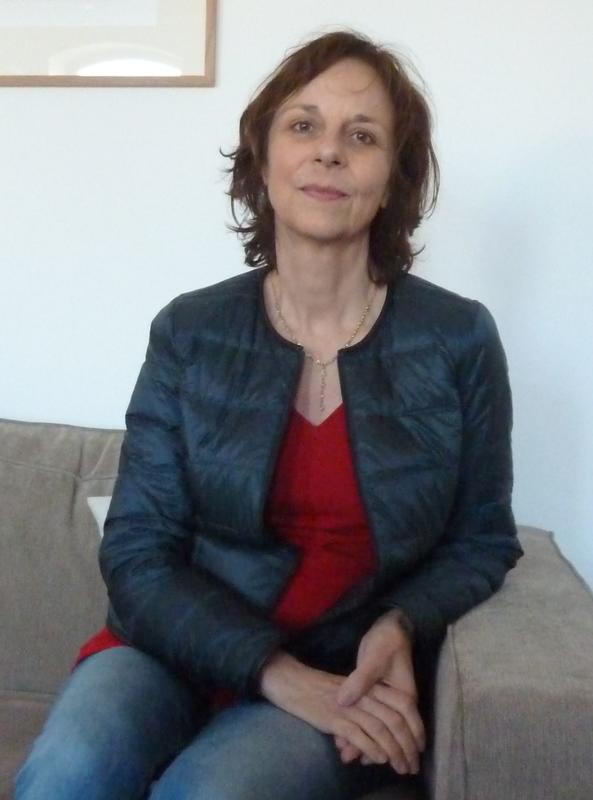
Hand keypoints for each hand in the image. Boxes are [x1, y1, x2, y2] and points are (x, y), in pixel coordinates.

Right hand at [258, 650, 418, 768]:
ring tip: (400, 768)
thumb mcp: (353, 695)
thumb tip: (383, 739)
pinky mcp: (335, 718)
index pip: (404, 706)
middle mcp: (365, 696)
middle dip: (407, 747)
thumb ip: (369, 712)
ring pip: (381, 731)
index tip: (420, 748)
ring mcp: (350, 707)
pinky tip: (379, 759)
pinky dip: (372, 748)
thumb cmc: (325, 691)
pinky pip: (360, 735)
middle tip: (412, 766)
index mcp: (372, 688)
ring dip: (394, 753)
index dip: (416, 728)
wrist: (297, 684)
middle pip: (396, 721)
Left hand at [334, 611, 424, 772]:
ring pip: (380, 727)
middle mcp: (398, 702)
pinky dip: (362, 727)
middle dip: (379, 749)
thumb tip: (342, 702)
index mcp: (404, 697)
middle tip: (360, 762)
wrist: (388, 627)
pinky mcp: (377, 695)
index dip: (396, 746)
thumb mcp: (374, 658)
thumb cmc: (386, 642)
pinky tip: (347, 736)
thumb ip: (360, 680)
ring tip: (351, 755)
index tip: (382, 761)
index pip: (404, 728)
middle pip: (392, 733)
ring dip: (368, 741)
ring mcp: (388, 700)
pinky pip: (371, 716)